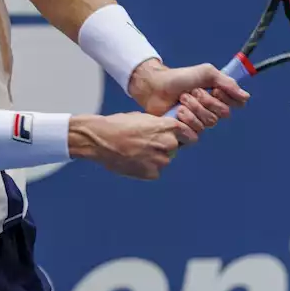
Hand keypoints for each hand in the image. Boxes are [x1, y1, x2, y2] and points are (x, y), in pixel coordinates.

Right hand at [70, 113, 194, 179]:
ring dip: (155, 158)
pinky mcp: (151, 173)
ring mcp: (160, 160)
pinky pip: (154, 171)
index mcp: (167, 127)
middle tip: (148, 144)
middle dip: (166, 147)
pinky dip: (146, 168)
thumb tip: (168, 132)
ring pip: (164, 160)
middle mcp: (168, 143)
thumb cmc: (118, 125)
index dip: (184, 136)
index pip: (189, 135)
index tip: (180, 138)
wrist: (100, 139)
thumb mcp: (143, 118)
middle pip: (175, 148)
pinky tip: (132, 160)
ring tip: (136, 152)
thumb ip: (159, 126)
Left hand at [127, 59, 250, 133]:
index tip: (214, 89)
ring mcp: (197, 123)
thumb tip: (246, 97)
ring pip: (207, 124)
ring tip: (181, 101)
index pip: (233, 105)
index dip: (224, 98)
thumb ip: (227, 83)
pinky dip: (186, 123)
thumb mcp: (206, 73)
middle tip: (191, 93)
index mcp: (217, 98)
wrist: (156, 86)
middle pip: (220, 115)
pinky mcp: (185, 133)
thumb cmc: (180, 78)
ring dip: (193, 109)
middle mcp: (210, 112)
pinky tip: (177, 114)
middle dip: (205, 102)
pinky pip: (195, 135)